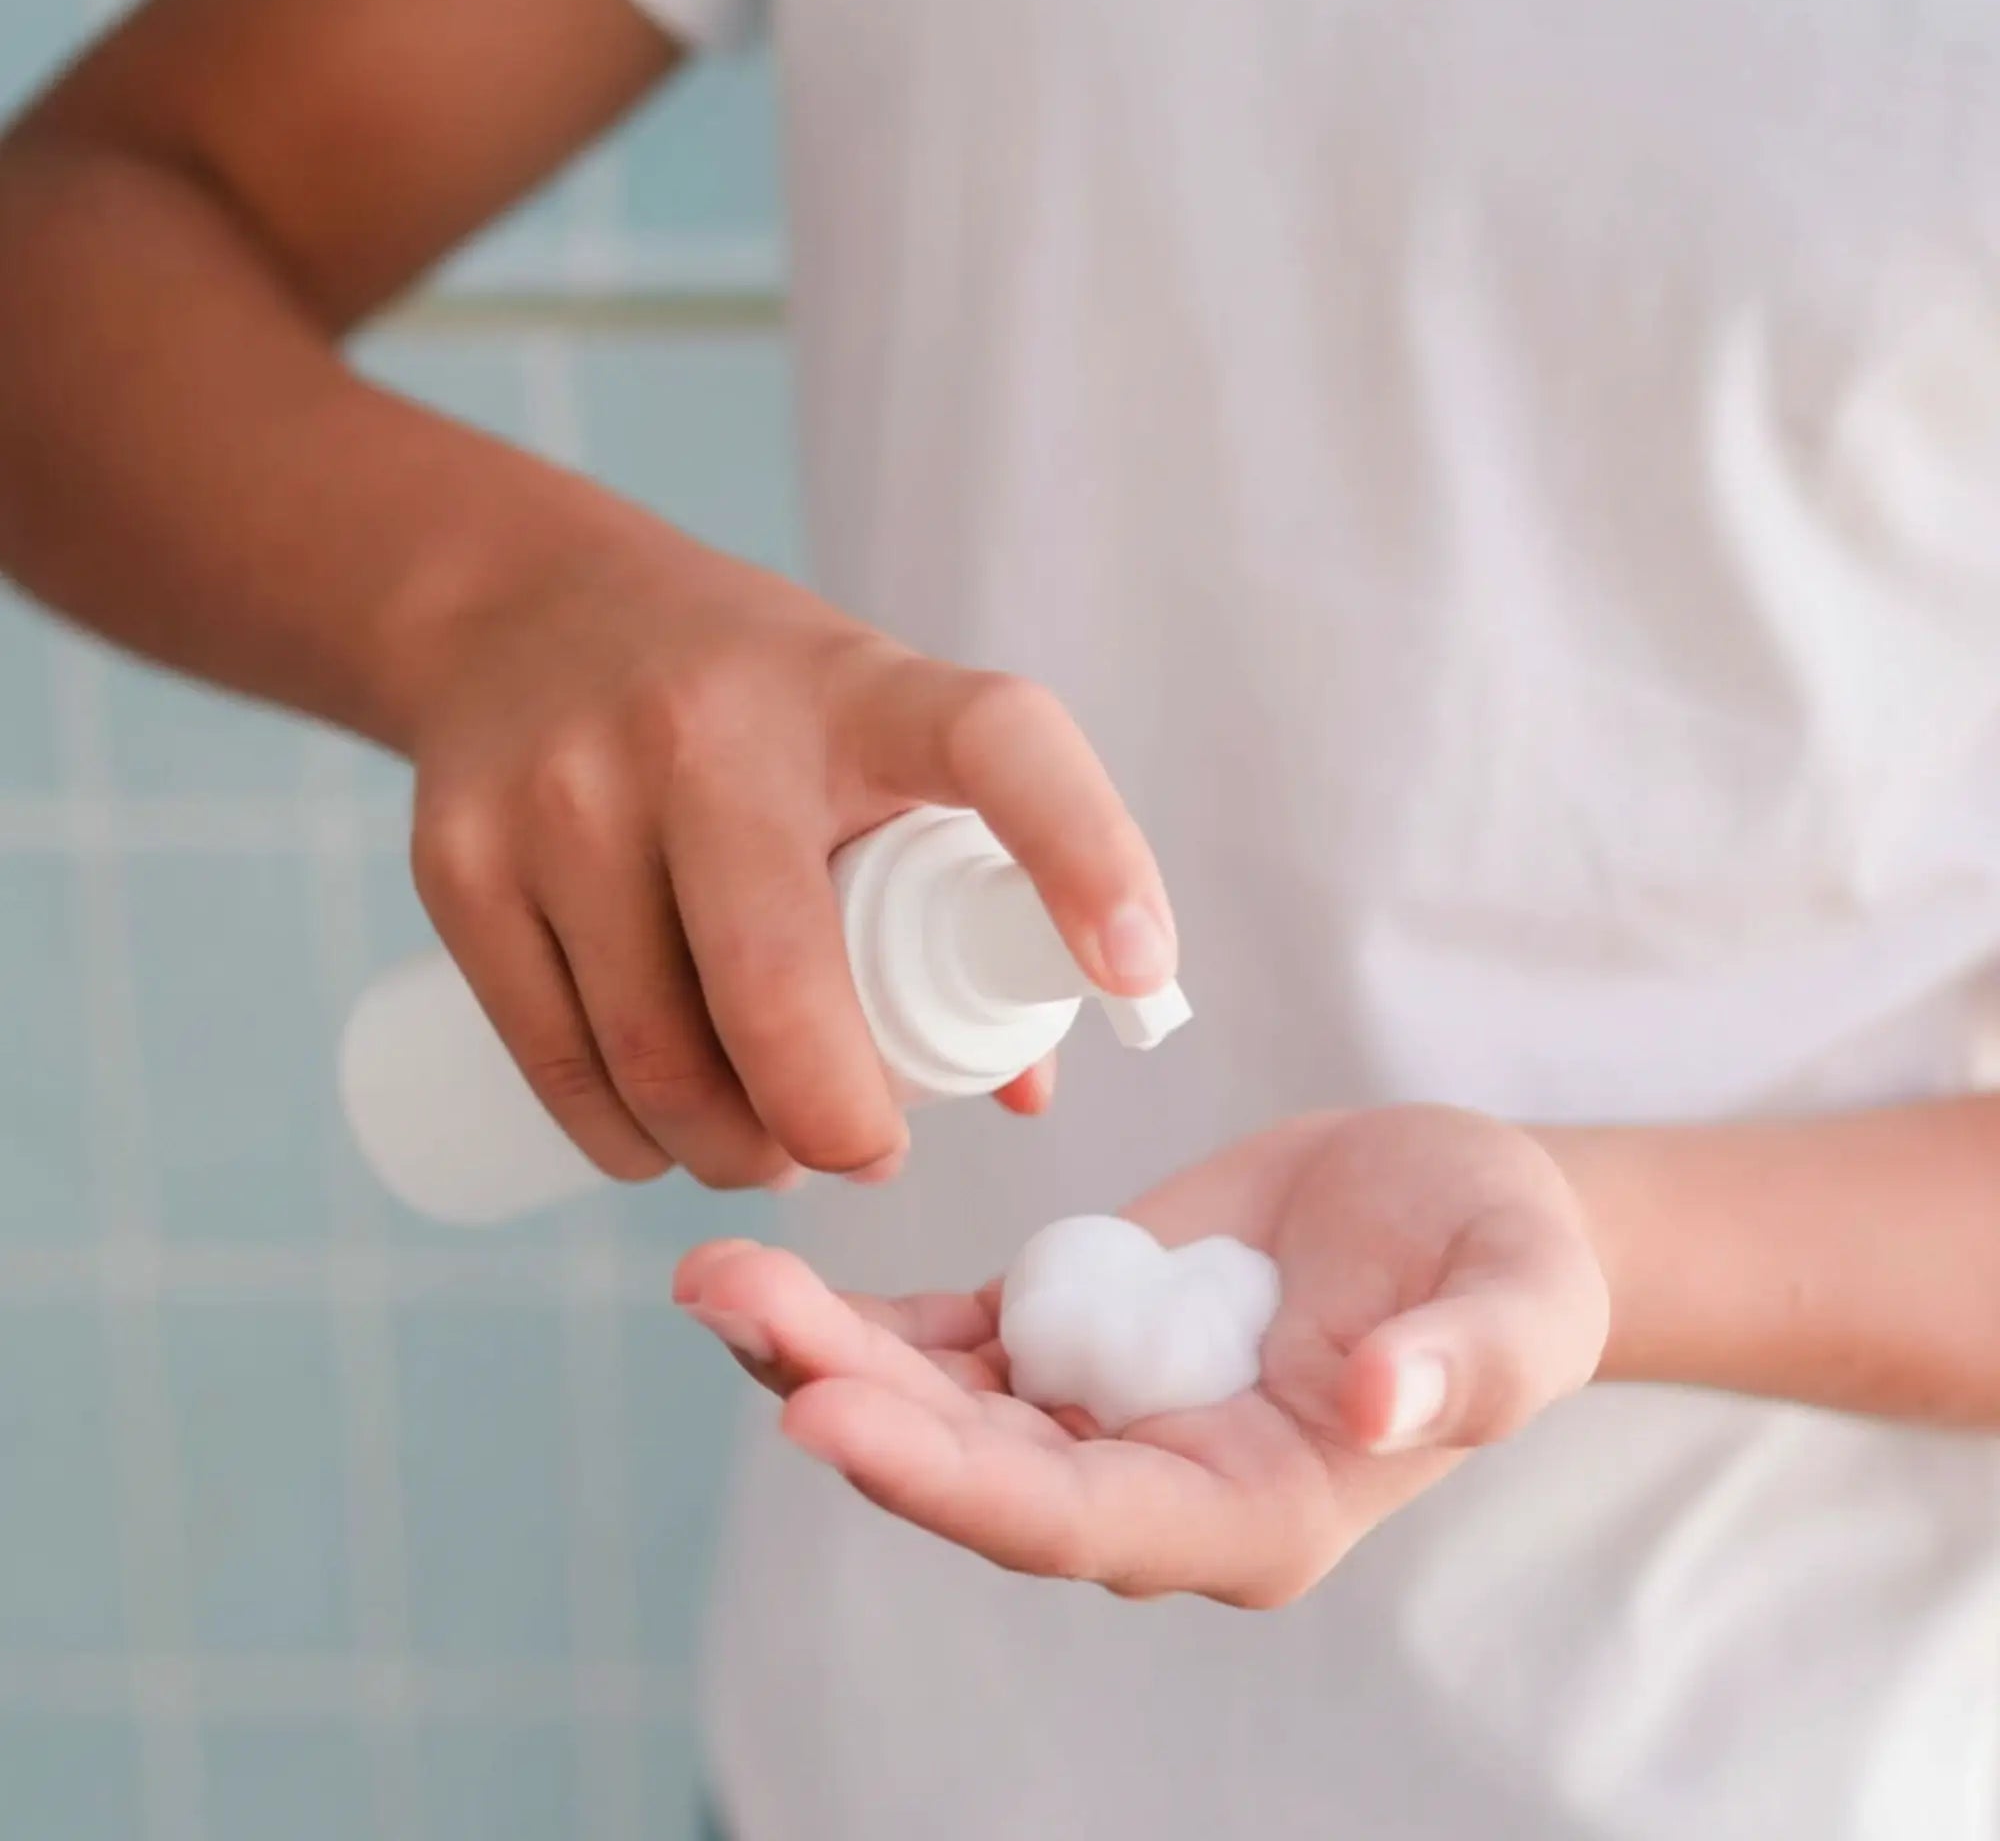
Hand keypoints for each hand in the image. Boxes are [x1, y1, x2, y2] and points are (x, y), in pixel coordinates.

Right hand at [406, 512, 1173, 1190]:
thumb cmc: (758, 710)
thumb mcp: (875, 730)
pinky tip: (667, 1135)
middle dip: (842, 1126)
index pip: (999, 742)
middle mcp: (708, 728)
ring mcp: (565, 789)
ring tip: (767, 1148)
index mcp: (858, 690)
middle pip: (782, 985)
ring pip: (661, 1057)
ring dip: (734, 1151)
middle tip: (870, 1156)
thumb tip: (1020, 1085)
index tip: (1140, 973)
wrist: (524, 611)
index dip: (1085, 852)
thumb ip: (962, 886)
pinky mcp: (459, 858)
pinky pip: (564, 1067)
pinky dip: (630, 1141)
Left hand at [676, 1105, 1609, 1605]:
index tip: (827, 1417)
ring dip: (824, 1350)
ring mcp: (1102, 1409)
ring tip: (716, 1278)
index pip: (1079, 1521)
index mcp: (1255, 1508)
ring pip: (937, 1404)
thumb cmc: (1507, 1261)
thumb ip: (1467, 1365)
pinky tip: (773, 1280)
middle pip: (972, 1466)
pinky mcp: (1073, 1332)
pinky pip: (950, 1342)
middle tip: (730, 1306)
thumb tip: (1376, 1401)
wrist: (1457, 1209)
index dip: (950, 1481)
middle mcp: (1154, 1480)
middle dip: (845, 1397)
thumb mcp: (1524, 1299)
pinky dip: (866, 1316)